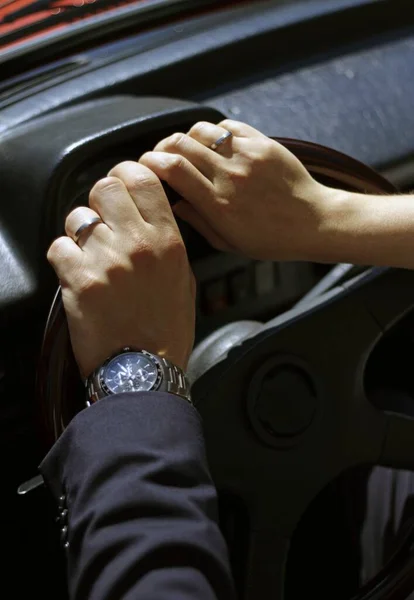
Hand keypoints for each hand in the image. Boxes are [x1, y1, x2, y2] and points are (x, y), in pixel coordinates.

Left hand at [47, 163, 195, 378]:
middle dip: (100, 199)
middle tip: (102, 219)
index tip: (121, 184)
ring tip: (89, 254)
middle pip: (105, 187)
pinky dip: (63, 258)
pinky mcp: (79, 281)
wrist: (144, 371)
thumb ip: (167, 242)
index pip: (142, 178)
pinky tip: (77, 274)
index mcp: (168, 241)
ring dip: (80, 232)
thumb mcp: (183, 280)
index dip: (126, 174)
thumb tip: (146, 217)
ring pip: (77, 217)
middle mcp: (138, 245)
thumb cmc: (166, 330)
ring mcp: (107, 261)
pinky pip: (59, 247)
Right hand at [139, 120, 332, 261]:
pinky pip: (229, 127)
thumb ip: (199, 221)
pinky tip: (215, 145)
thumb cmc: (271, 240)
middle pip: (180, 144)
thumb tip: (174, 203)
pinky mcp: (264, 144)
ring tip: (188, 149)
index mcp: (218, 204)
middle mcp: (230, 176)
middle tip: (160, 155)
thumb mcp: (230, 242)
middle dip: (162, 146)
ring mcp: (248, 156)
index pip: (172, 169)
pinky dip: (215, 132)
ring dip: (187, 137)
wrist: (314, 222)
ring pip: (202, 131)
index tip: (144, 165)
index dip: (150, 161)